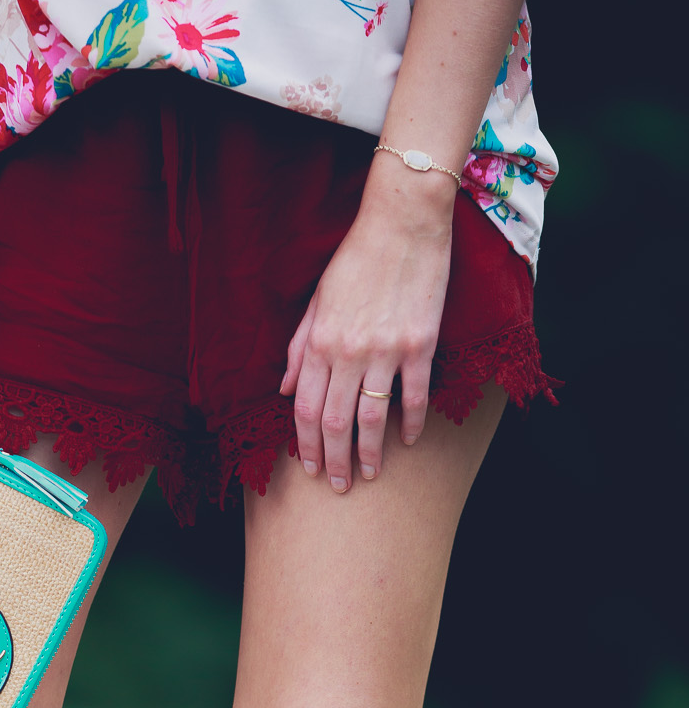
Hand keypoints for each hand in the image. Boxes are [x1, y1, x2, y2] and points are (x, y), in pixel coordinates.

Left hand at [280, 156, 455, 492]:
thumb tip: (287, 389)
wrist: (403, 222)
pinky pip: (414, 395)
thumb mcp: (317, 299)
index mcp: (320, 342)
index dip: (306, 444)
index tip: (308, 467)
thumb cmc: (356, 257)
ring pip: (372, 417)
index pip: (307, 408)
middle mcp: (349, 352)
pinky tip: (408, 441)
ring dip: (369, 453)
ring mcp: (386, 350)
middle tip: (337, 485)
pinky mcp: (420, 344)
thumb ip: (300, 346)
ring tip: (369, 474)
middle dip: (333, 460)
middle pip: (335, 422)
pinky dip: (411, 423)